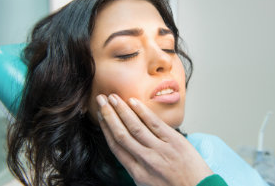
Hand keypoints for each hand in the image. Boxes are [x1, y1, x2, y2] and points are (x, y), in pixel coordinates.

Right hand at [96, 94, 212, 185]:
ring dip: (121, 110)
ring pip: (135, 127)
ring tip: (113, 97)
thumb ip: (137, 167)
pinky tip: (133, 102)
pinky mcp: (174, 141)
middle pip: (121, 134)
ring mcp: (160, 150)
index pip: (116, 147)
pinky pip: (154, 123)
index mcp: (137, 173)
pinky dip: (142, 112)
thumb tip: (128, 150)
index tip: (100, 117)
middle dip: (109, 115)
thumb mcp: (149, 184)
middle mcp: (145, 160)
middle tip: (101, 100)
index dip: (106, 129)